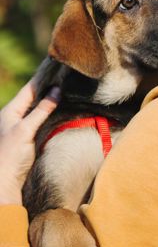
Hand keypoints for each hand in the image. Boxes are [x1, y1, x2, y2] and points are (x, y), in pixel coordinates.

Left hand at [0, 81, 59, 204]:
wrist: (4, 183)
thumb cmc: (10, 155)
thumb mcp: (25, 130)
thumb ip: (40, 110)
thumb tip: (56, 91)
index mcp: (10, 111)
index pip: (30, 88)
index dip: (42, 76)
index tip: (53, 63)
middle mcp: (15, 116)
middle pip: (34, 96)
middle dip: (47, 84)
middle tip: (61, 72)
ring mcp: (22, 127)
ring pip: (38, 107)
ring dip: (49, 97)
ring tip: (63, 85)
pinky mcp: (28, 137)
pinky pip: (41, 118)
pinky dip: (50, 111)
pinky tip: (58, 107)